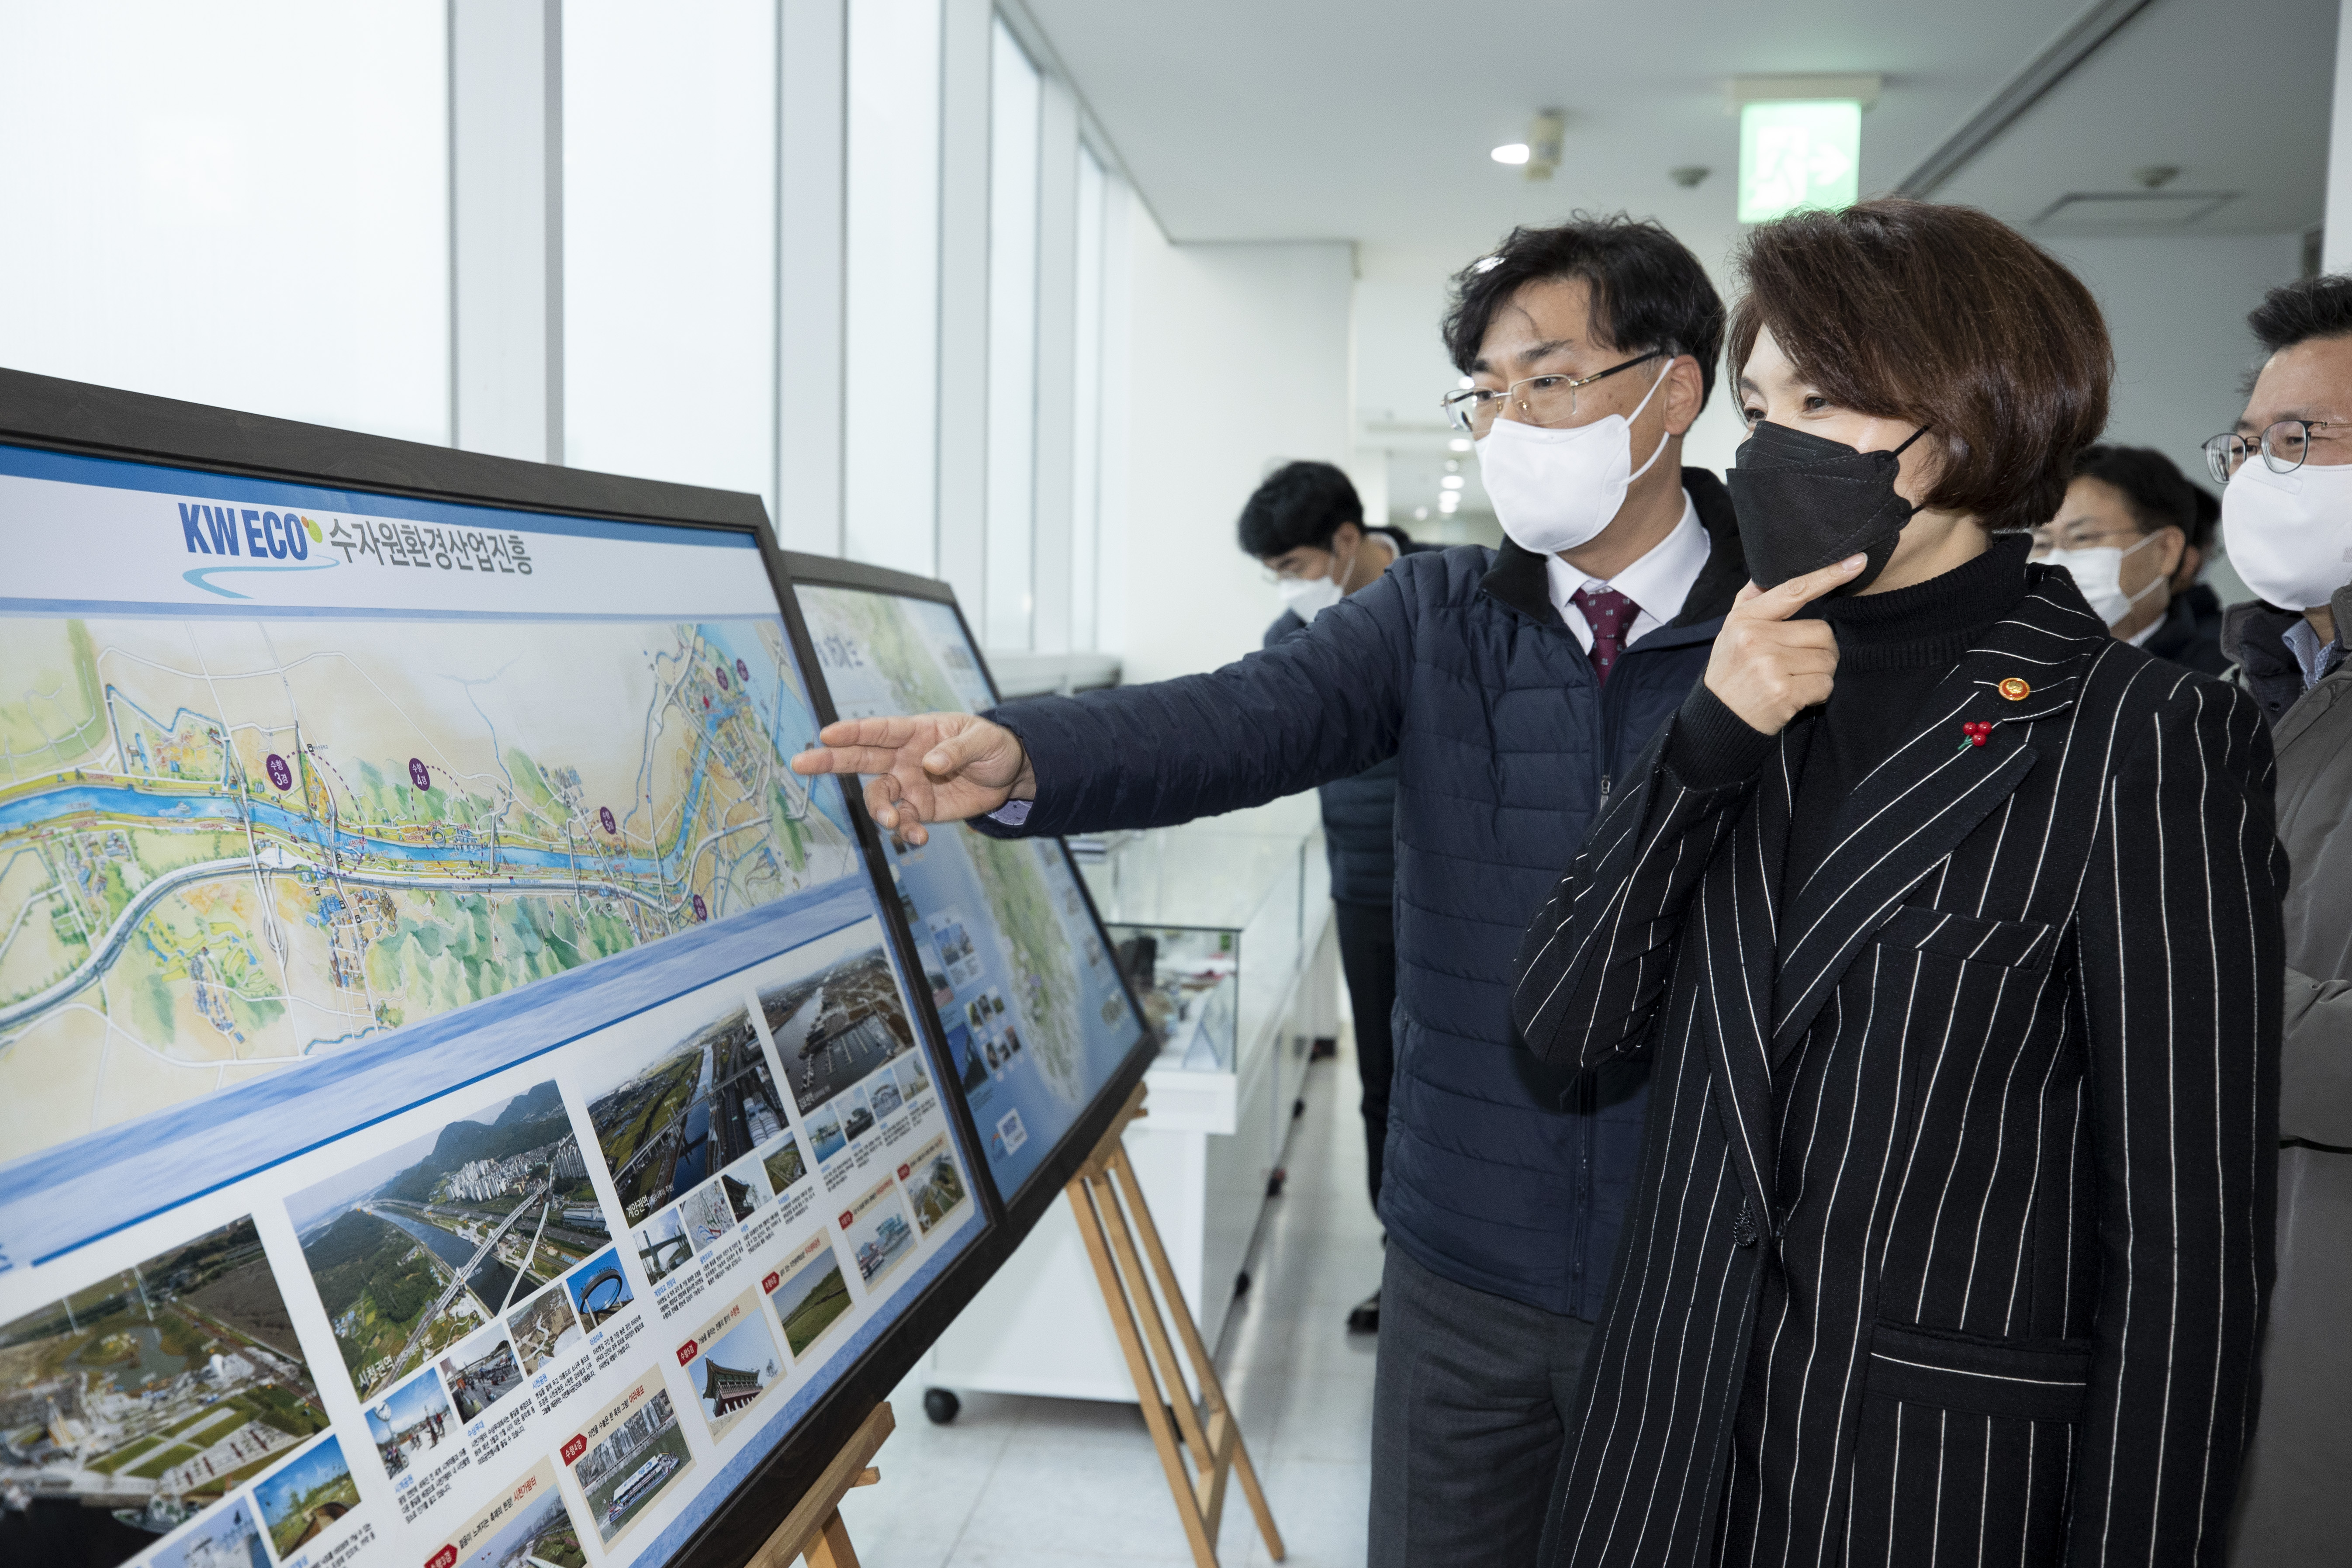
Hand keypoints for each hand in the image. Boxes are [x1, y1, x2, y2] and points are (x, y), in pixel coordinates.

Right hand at [788, 712, 1036, 845]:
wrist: (1010, 776)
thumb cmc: (993, 746)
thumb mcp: (983, 741)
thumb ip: (958, 749)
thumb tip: (930, 762)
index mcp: (916, 732)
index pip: (878, 729)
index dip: (852, 731)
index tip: (826, 734)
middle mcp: (905, 757)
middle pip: (860, 757)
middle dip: (830, 760)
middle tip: (801, 763)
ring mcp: (910, 784)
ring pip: (879, 796)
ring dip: (880, 810)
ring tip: (892, 822)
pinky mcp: (921, 808)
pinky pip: (904, 821)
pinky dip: (907, 830)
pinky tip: (919, 836)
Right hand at [1702, 555, 1866, 734]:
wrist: (1718, 719)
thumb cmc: (1730, 673)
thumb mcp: (1730, 632)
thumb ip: (1749, 602)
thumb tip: (1765, 574)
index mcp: (1745, 619)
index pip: (1794, 591)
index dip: (1828, 575)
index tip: (1856, 561)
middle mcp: (1756, 638)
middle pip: (1822, 632)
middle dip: (1821, 651)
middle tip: (1799, 665)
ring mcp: (1770, 665)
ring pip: (1827, 660)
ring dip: (1820, 674)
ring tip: (1795, 681)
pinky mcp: (1783, 692)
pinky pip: (1825, 684)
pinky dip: (1818, 694)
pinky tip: (1797, 697)